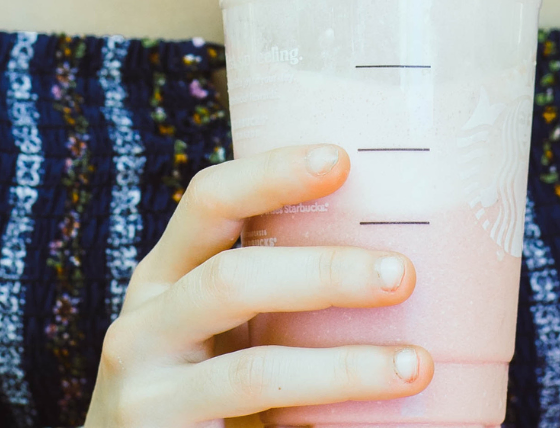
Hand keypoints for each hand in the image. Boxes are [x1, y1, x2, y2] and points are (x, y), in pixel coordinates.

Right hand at [84, 145, 433, 426]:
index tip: (340, 159)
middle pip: (230, 279)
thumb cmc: (211, 391)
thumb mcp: (230, 329)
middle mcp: (145, 324)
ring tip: (414, 366)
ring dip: (345, 368)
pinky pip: (254, 422)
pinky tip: (380, 420)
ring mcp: (147, 391)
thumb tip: (405, 251)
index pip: (209, 201)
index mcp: (168, 275)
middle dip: (323, 273)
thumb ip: (283, 295)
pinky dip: (325, 417)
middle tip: (402, 274)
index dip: (269, 174)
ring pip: (254, 369)